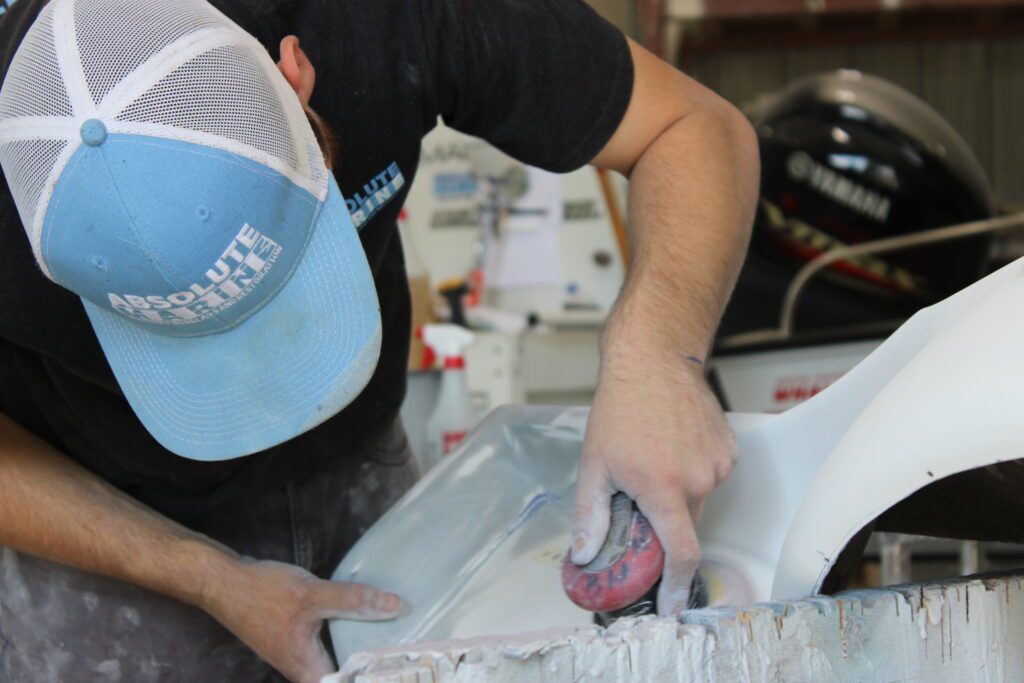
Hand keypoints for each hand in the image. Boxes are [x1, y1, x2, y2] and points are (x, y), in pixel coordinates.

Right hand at [201, 557, 402, 682]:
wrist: (222, 580)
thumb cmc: (262, 593)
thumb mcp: (312, 595)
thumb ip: (352, 602)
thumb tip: (395, 607)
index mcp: (307, 668)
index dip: (371, 680)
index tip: (400, 672)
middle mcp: (301, 666)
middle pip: (343, 676)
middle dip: (370, 668)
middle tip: (404, 654)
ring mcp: (296, 651)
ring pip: (335, 658)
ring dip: (359, 650)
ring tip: (393, 636)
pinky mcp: (293, 635)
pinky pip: (326, 642)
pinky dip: (345, 633)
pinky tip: (363, 617)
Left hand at [571, 351, 735, 617]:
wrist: (653, 361)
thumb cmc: (620, 409)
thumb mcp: (594, 466)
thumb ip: (590, 517)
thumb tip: (585, 555)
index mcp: (663, 489)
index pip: (681, 555)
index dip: (676, 588)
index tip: (671, 607)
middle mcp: (698, 480)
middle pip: (685, 527)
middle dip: (664, 526)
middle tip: (638, 499)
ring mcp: (718, 464)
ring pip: (698, 501)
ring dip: (676, 495)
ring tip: (652, 459)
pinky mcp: (729, 450)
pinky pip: (710, 477)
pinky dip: (690, 474)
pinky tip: (671, 447)